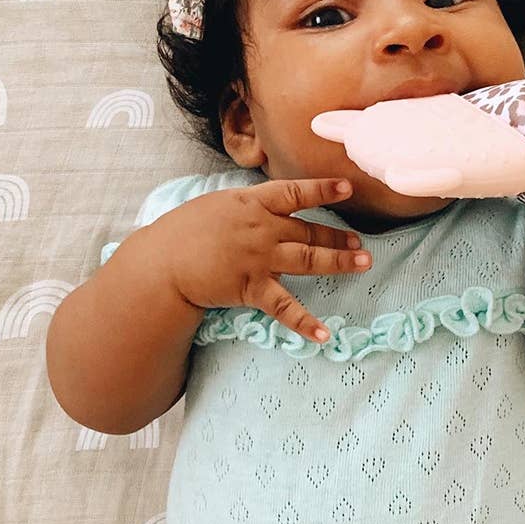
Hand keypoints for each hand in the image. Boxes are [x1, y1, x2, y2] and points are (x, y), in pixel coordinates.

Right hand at [158, 177, 369, 342]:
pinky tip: (324, 334)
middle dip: (338, 235)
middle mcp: (261, 228)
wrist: (159, 263)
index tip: (348, 189)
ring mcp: (259, 258)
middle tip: (361, 241)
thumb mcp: (216, 204)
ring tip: (364, 263)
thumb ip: (246, 205)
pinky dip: (305, 322)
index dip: (323, 190)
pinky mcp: (251, 288)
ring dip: (339, 261)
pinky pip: (285, 307)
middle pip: (309, 229)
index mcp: (250, 203)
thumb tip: (269, 204)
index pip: (294, 192)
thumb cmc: (182, 232)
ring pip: (309, 258)